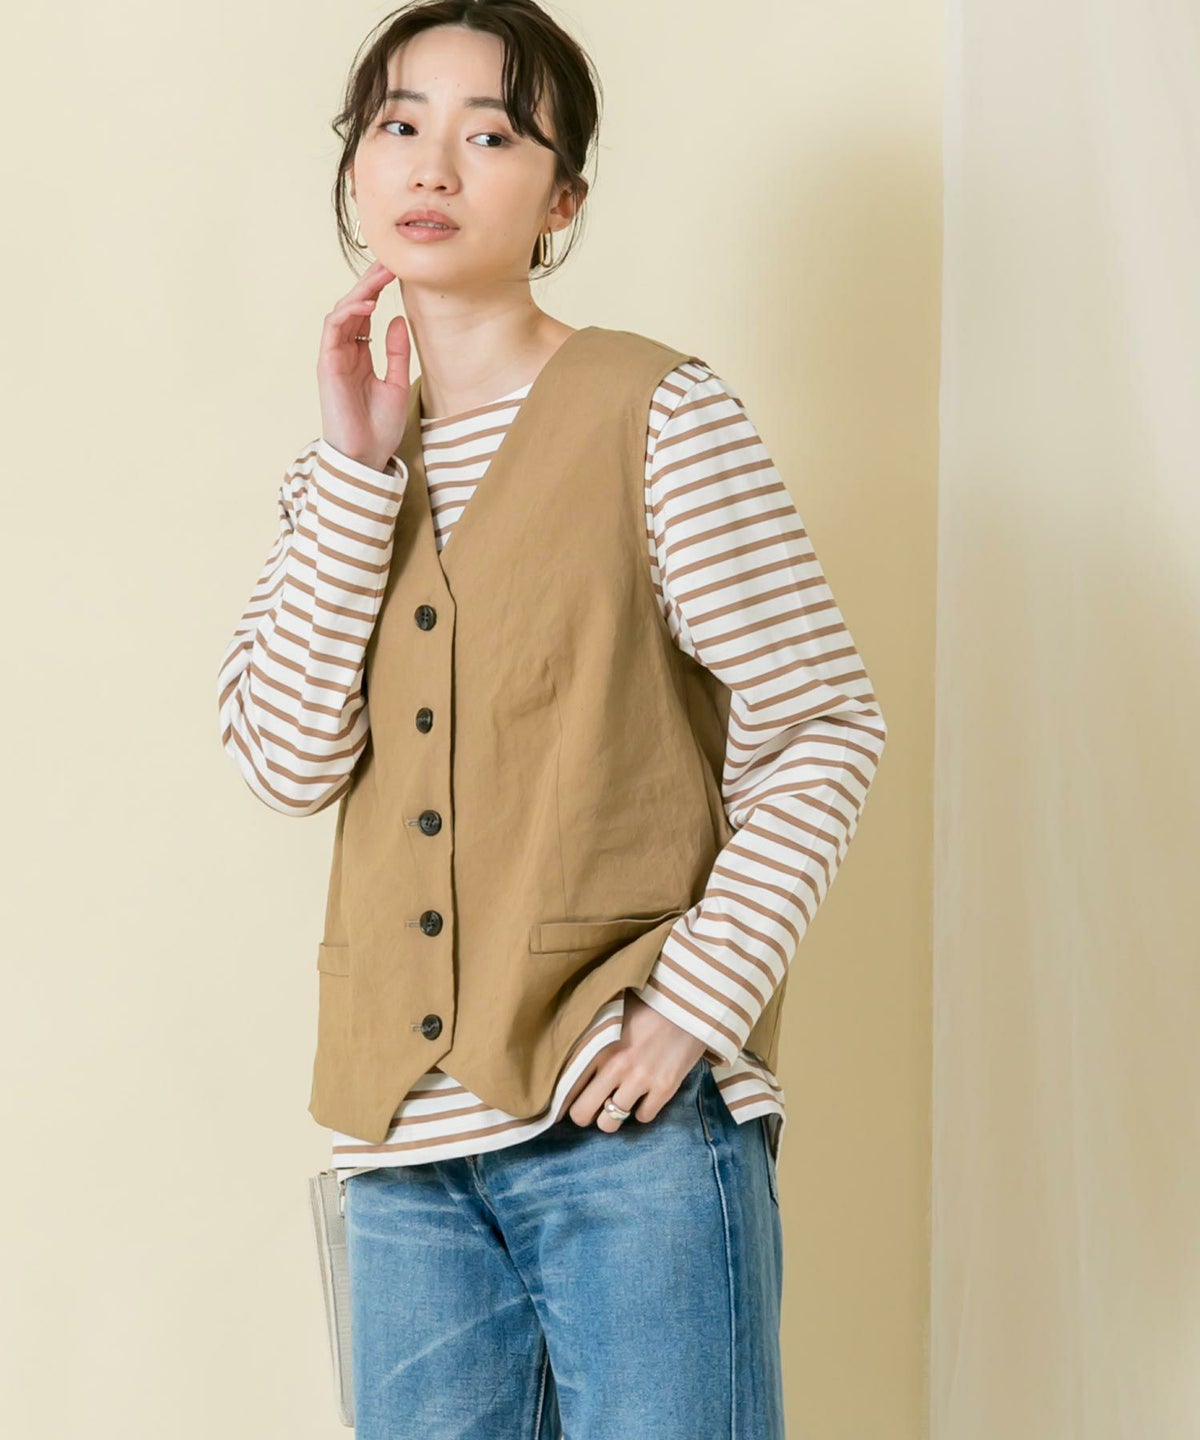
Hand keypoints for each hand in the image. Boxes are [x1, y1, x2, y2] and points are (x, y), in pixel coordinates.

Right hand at [317, 259, 411, 470]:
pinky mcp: (328, 365)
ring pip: (341, 313)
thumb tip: (397, 320)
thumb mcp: (397, 384)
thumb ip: (396, 352)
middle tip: (389, 262)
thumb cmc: (379, 427)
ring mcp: (334, 357)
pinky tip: (366, 305)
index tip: (397, 273)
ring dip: (359, 292)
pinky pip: (333, 331)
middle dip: (370, 283)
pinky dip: (347, 314)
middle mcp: (345, 352)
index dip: (378, 292)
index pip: (366, 315)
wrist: (366, 455)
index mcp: (361, 356)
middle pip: (354, 308)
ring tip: (380, 275)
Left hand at [564, 990, 708, 1132]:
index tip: (564, 1100)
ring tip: (616, 1103)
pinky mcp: (665, 1087)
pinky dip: (642, 1111)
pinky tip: (643, 1097)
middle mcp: (615, 1067)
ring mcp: (641, 1080)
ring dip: (611, 1117)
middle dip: (583, 1114)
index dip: (561, 1098)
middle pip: (582, 1114)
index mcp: (597, 1045)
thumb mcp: (611, 1010)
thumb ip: (590, 1031)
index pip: (566, 1086)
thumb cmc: (648, 1001)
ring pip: (610, 1123)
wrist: (689, 1000)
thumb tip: (567, 1037)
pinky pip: (643, 1117)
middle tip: (590, 1106)